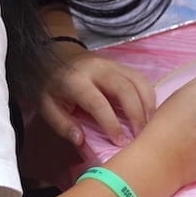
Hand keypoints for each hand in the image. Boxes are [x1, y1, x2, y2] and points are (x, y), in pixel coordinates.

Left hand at [38, 50, 154, 147]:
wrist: (58, 54)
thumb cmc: (53, 84)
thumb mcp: (46, 105)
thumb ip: (62, 124)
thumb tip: (80, 140)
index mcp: (76, 80)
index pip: (97, 102)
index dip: (110, 122)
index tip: (120, 142)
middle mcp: (98, 69)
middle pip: (125, 88)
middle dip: (136, 114)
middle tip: (140, 135)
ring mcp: (113, 64)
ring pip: (138, 81)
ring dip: (147, 105)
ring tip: (149, 126)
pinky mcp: (123, 65)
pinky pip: (141, 79)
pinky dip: (149, 96)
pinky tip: (149, 113)